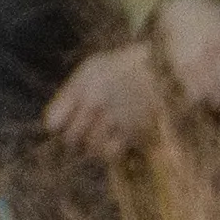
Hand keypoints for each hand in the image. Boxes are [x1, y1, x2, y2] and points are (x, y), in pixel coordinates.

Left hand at [44, 41, 169, 156]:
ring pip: (90, 148)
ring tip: (102, 138)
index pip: (53, 121)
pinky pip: (111, 153)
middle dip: (75, 140)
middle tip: (85, 136)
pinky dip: (110, 152)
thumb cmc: (126, 67)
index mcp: (82, 85)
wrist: (167, 68)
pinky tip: (116, 142)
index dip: (58, 127)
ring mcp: (115, 118)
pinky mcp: (134, 131)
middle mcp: (96, 102)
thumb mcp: (93, 68)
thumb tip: (53, 125)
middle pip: (71, 139)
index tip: (64, 126)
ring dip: (94, 147)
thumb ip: (72, 93)